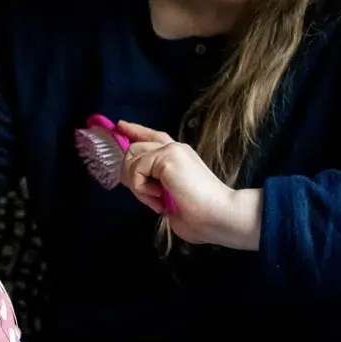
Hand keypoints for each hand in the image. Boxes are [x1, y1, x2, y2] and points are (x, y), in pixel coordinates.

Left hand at [117, 121, 262, 249]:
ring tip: (158, 200)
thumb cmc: (200, 216)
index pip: (153, 137)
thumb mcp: (170, 198)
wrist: (219, 216)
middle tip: (150, 197)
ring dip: (136, 185)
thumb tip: (138, 185)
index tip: (121, 125)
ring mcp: (171, 150)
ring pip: (131, 159)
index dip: (136, 131)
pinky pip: (135, 170)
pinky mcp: (167, 156)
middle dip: (130, 175)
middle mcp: (175, 149)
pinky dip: (141, 188)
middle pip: (133, 148)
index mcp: (178, 157)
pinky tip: (160, 197)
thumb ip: (155, 186)